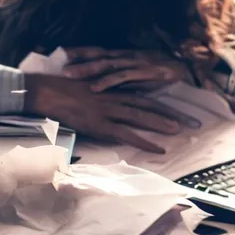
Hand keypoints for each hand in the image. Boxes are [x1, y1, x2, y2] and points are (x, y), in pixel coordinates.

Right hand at [23, 74, 182, 152]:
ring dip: (161, 124)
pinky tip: (158, 148)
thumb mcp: (81, 86)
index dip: (159, 99)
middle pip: (147, 104)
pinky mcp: (99, 123)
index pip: (140, 93)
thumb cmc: (57, 88)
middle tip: (190, 121)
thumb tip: (105, 100)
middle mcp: (112, 95)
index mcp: (108, 87)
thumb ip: (96, 92)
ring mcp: (107, 109)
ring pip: (140, 116)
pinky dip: (144, 141)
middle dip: (169, 112)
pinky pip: (126, 134)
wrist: (43, 91)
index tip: (178, 105)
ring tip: (179, 131)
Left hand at [63, 47, 193, 92]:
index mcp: (127, 55)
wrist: (193, 68)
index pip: (99, 51)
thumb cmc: (168, 71)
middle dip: (78, 60)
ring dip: (87, 69)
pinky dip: (108, 82)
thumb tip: (108, 83)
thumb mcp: (143, 72)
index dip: (81, 52)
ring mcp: (137, 63)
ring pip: (106, 65)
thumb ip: (126, 76)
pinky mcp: (146, 72)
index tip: (62, 54)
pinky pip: (123, 77)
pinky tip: (95, 87)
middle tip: (58, 65)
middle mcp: (129, 56)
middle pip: (98, 55)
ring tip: (69, 74)